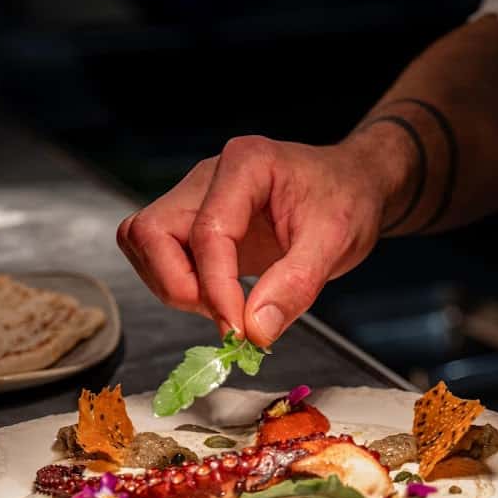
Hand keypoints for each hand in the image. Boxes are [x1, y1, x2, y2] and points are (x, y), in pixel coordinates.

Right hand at [116, 135, 389, 346]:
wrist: (352, 187)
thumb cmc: (348, 201)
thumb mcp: (336, 242)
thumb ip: (295, 286)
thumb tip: (255, 332)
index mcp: (245, 165)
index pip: (206, 233)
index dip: (216, 290)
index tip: (239, 332)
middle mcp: (208, 176)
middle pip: (151, 232)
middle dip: (179, 285)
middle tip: (226, 314)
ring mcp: (195, 198)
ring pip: (145, 244)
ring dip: (175, 286)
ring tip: (227, 304)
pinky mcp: (193, 222)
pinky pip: (158, 254)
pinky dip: (179, 284)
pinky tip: (222, 296)